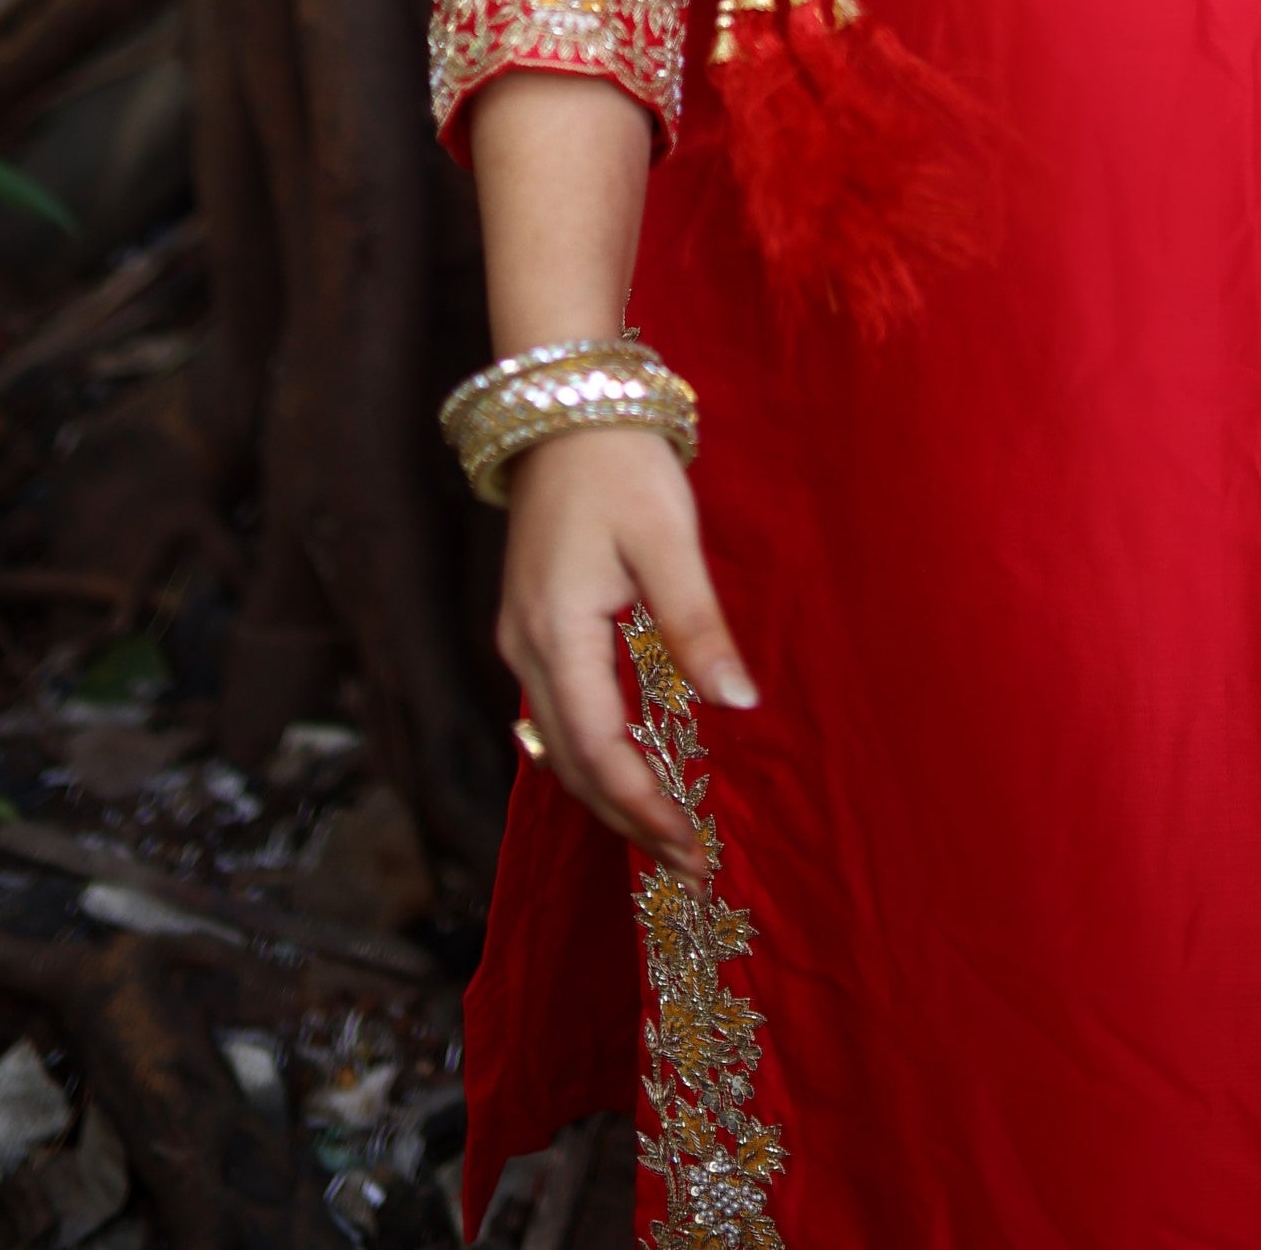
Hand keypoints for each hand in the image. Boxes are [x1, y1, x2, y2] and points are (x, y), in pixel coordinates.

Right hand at [494, 421, 757, 879]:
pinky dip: (593, 752)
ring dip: (609, 791)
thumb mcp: (668, 541)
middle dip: (627, 818)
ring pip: (558, 742)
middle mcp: (526, 646)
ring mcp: (522, 634)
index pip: (597, 751)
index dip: (643, 809)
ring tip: (666, 829)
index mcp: (556, 633)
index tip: (693, 847)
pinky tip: (631, 764)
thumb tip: (738, 704)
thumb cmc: (620, 463)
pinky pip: (557, 710)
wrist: (567, 401)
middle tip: (688, 859)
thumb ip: (697, 625)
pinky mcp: (533, 620)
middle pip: (570, 762)